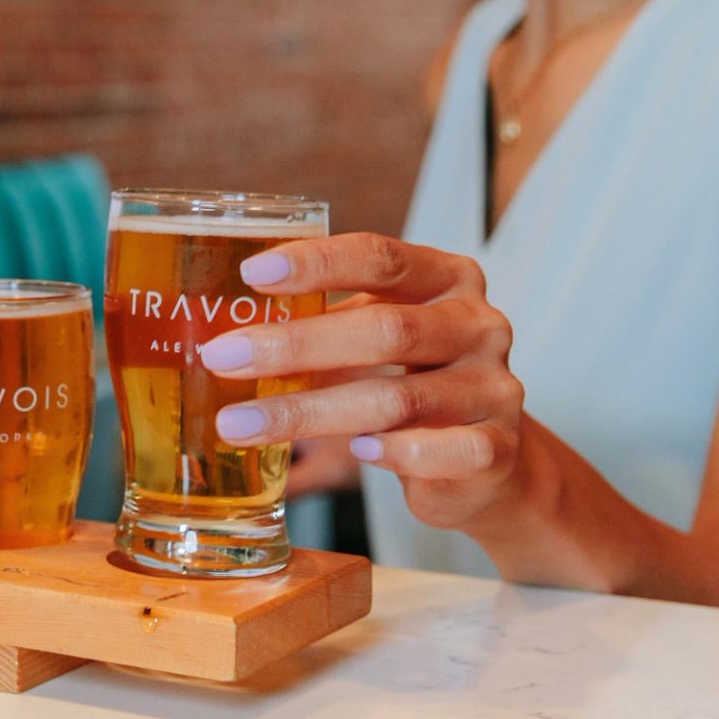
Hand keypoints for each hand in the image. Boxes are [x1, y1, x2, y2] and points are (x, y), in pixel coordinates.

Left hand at [198, 233, 524, 530]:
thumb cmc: (413, 379)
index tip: (251, 273)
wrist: (487, 461)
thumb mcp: (375, 333)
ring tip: (239, 422)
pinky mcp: (496, 450)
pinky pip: (437, 451)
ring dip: (307, 413)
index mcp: (446, 279)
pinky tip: (355, 451)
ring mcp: (494, 388)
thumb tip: (225, 330)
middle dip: (294, 345)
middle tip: (222, 357)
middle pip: (384, 328)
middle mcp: (478, 326)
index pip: (380, 257)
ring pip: (396, 398)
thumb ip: (324, 320)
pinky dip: (391, 452)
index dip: (316, 262)